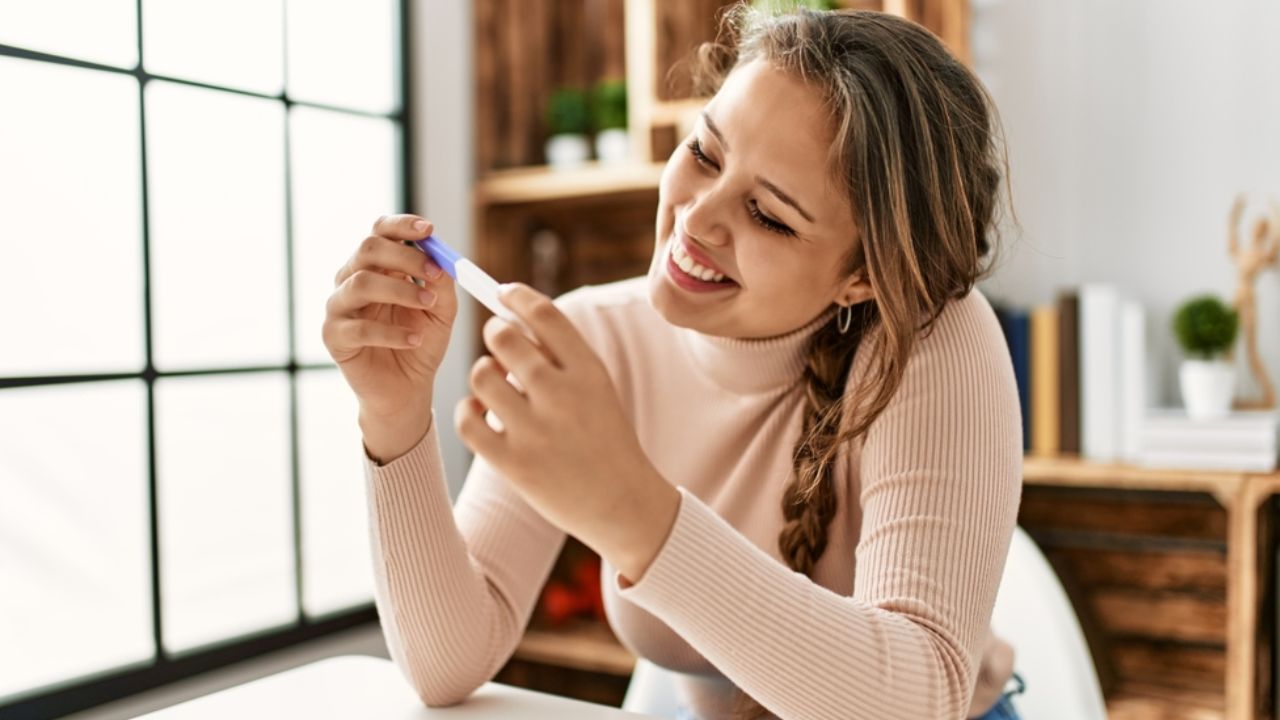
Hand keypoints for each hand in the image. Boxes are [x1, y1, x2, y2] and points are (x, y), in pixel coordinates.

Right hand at [322, 214, 458, 460]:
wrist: (408, 388)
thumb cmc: (421, 341)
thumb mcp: (441, 310)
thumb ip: (441, 284)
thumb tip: (442, 260)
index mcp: (377, 266)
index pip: (380, 232)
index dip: (401, 226)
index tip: (428, 230)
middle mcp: (352, 279)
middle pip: (367, 249)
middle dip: (405, 256)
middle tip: (434, 273)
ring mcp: (339, 307)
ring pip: (361, 283)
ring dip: (401, 291)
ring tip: (429, 306)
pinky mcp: (333, 337)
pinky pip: (359, 327)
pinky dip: (392, 332)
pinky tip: (414, 339)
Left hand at [454, 283, 680, 581]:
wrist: (624, 504)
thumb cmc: (605, 439)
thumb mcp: (598, 390)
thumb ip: (562, 357)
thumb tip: (511, 318)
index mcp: (589, 371)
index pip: (544, 314)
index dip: (517, 296)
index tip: (504, 293)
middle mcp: (563, 395)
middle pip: (504, 338)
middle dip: (495, 333)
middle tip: (498, 344)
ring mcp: (537, 431)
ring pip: (481, 375)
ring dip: (482, 374)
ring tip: (494, 387)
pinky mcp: (514, 464)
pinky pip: (467, 420)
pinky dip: (467, 411)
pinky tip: (480, 414)